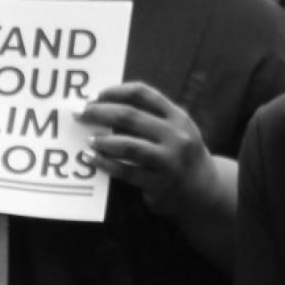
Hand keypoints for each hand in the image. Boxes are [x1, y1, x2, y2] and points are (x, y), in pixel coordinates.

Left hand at [81, 82, 211, 216]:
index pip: (142, 93)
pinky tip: (90, 158)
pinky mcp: (160, 183)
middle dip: (98, 112)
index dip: (114, 91)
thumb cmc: (179, 155)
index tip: (94, 95)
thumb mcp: (174, 131)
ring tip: (87, 139)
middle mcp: (176, 136)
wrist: (205, 193)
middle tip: (78, 113)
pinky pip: (126, 172)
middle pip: (129, 116)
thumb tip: (100, 104)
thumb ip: (149, 116)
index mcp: (177, 117)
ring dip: (103, 141)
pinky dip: (105, 163)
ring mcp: (169, 161)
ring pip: (128, 145)